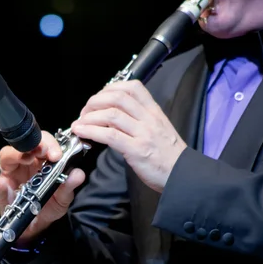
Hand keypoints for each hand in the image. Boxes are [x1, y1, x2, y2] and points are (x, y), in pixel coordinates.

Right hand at [0, 131, 85, 243]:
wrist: (35, 226)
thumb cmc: (48, 207)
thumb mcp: (63, 199)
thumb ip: (69, 186)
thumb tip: (78, 174)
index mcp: (40, 161)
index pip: (42, 143)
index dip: (48, 143)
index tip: (56, 153)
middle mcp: (24, 163)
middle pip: (23, 143)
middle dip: (32, 144)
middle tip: (42, 152)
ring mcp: (10, 174)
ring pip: (6, 156)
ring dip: (14, 155)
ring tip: (24, 159)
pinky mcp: (1, 190)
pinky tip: (4, 185)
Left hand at [70, 80, 185, 192]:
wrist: (183, 176)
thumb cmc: (169, 157)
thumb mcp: (159, 130)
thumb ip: (139, 121)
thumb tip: (113, 117)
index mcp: (154, 112)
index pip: (132, 87)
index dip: (110, 88)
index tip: (98, 97)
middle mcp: (149, 119)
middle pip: (117, 97)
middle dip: (95, 101)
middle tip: (84, 112)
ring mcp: (143, 134)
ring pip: (111, 115)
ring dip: (89, 117)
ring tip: (79, 123)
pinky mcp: (137, 150)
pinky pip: (110, 136)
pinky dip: (91, 131)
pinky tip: (82, 132)